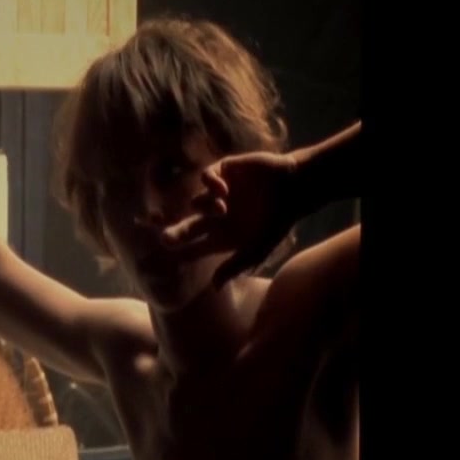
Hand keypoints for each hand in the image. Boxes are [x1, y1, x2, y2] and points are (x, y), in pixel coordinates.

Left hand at [161, 150, 308, 286]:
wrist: (295, 189)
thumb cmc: (277, 222)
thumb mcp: (257, 249)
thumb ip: (234, 266)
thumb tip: (214, 288)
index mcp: (220, 237)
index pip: (193, 248)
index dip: (181, 254)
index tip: (169, 260)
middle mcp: (214, 218)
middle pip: (186, 227)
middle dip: (174, 234)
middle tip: (165, 240)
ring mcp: (217, 195)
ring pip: (197, 203)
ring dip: (206, 207)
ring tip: (223, 209)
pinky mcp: (223, 172)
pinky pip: (206, 177)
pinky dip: (210, 184)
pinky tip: (222, 191)